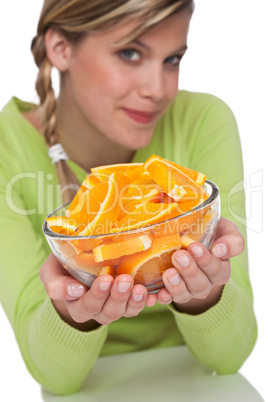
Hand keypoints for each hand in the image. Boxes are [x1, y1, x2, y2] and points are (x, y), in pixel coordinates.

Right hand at [40, 254, 155, 328]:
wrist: (78, 258)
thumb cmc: (63, 265)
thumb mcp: (51, 272)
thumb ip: (55, 284)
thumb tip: (75, 291)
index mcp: (78, 306)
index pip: (87, 306)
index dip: (97, 295)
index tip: (105, 279)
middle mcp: (98, 310)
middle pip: (109, 312)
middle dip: (118, 296)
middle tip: (125, 279)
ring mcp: (116, 305)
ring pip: (126, 311)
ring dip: (135, 301)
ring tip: (141, 288)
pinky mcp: (130, 298)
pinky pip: (140, 305)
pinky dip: (148, 301)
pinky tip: (154, 294)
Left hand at [155, 217, 244, 313]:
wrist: (189, 236)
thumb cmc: (209, 231)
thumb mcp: (225, 231)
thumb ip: (231, 240)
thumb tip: (220, 250)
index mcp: (220, 268)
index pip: (217, 269)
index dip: (206, 260)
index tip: (194, 247)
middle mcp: (206, 282)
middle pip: (200, 284)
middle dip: (189, 271)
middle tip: (178, 256)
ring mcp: (188, 289)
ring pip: (185, 294)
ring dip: (177, 285)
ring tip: (168, 274)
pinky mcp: (172, 291)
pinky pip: (168, 299)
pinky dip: (163, 297)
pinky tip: (158, 293)